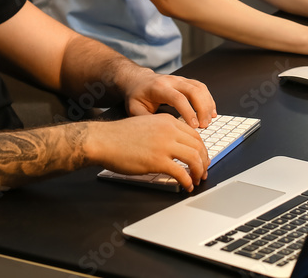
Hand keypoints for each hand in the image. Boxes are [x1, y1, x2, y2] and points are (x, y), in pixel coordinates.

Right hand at [86, 114, 209, 190]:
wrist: (104, 140)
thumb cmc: (120, 135)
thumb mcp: (147, 124)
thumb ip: (163, 131)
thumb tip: (177, 146)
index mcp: (168, 121)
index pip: (195, 135)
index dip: (202, 150)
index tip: (202, 159)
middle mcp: (169, 130)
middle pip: (198, 147)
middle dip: (204, 162)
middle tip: (203, 172)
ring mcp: (164, 145)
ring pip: (194, 159)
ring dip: (199, 172)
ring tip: (196, 180)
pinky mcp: (158, 161)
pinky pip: (181, 172)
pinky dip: (187, 181)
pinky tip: (186, 186)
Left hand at [124, 73, 217, 129]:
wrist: (138, 81)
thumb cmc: (137, 96)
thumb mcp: (134, 108)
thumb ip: (146, 119)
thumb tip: (160, 133)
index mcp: (158, 87)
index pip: (177, 98)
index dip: (188, 112)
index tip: (194, 126)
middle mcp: (171, 80)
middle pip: (193, 90)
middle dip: (202, 108)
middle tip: (204, 125)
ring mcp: (180, 79)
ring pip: (200, 88)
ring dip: (207, 104)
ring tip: (208, 121)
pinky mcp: (186, 82)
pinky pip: (202, 88)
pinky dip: (209, 100)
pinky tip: (212, 112)